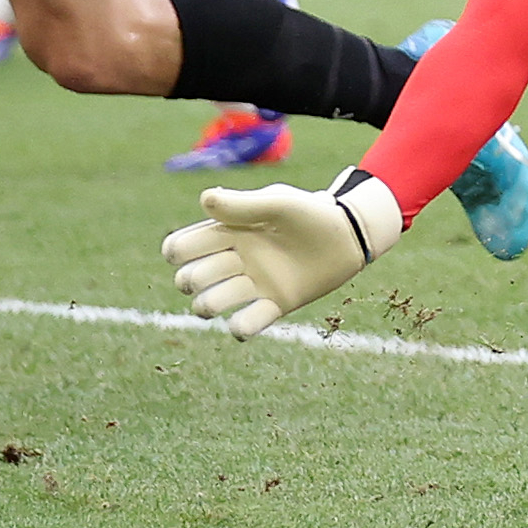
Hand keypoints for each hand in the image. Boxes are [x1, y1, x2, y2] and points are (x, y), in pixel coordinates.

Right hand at [163, 169, 405, 338]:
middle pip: (190, 279)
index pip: (183, 247)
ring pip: (210, 304)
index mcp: (228, 232)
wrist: (350, 234)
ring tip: (220, 299)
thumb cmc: (312, 213)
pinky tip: (241, 323)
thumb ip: (243, 205)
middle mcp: (235, 260)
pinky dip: (240, 327)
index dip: (176, 251)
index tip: (183, 250)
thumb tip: (204, 199)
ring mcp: (254, 284)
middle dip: (192, 279)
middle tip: (221, 268)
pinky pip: (247, 323)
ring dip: (208, 305)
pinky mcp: (275, 304)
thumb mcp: (278, 204)